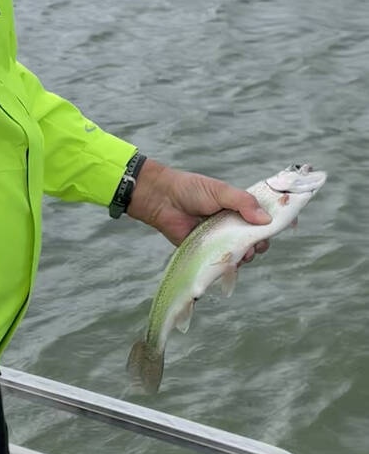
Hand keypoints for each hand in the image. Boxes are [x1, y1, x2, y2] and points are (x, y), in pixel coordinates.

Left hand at [126, 158, 271, 259]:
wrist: (162, 200)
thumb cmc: (191, 190)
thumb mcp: (220, 191)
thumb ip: (243, 202)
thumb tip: (266, 220)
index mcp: (239, 206)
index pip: (264, 215)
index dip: (277, 220)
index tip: (290, 223)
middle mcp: (233, 223)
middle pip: (257, 237)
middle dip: (262, 241)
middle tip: (258, 241)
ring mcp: (221, 238)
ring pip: (244, 252)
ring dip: (248, 254)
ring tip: (244, 251)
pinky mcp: (208, 250)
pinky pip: (225, 261)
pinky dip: (231, 263)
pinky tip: (232, 261)